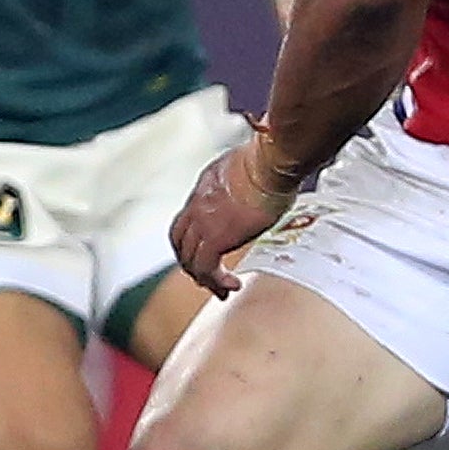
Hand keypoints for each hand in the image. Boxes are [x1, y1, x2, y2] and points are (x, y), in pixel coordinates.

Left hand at [169, 133, 297, 298]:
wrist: (268, 165)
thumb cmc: (268, 162)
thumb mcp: (249, 169)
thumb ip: (248, 180)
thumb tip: (263, 184)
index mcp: (205, 186)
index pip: (187, 217)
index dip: (191, 237)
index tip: (203, 248)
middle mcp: (197, 205)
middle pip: (180, 240)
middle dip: (190, 260)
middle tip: (205, 275)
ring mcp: (203, 222)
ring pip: (190, 258)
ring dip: (204, 277)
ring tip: (220, 288)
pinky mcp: (215, 239)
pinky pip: (206, 268)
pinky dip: (216, 281)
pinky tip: (232, 284)